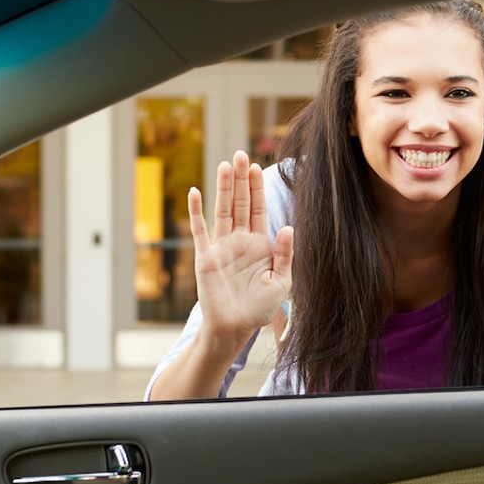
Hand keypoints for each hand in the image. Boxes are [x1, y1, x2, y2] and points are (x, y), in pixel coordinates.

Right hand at [189, 151, 294, 343]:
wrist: (235, 328)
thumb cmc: (260, 309)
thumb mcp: (281, 283)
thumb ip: (285, 255)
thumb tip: (287, 227)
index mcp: (260, 245)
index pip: (258, 209)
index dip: (257, 188)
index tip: (257, 166)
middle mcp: (240, 241)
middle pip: (240, 203)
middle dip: (241, 180)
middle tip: (240, 154)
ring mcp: (221, 247)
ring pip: (222, 210)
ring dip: (223, 188)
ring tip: (225, 165)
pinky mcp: (205, 257)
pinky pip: (200, 231)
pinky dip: (196, 212)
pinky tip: (196, 192)